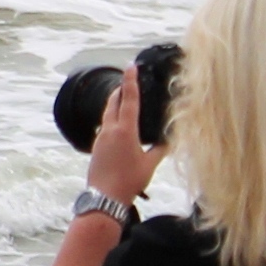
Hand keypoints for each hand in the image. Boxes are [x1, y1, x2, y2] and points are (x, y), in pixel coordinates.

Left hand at [85, 61, 164, 205]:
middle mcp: (110, 130)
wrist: (104, 198)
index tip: (130, 67)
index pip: (129, 100)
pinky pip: (104, 126)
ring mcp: (100, 138)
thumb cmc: (129, 182)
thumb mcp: (150, 165)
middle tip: (128, 80)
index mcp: (125, 131)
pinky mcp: (96, 147)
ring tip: (123, 99)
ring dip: (115, 104)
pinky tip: (118, 125)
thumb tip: (169, 140)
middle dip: (121, 89)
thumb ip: (159, 149)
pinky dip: (112, 119)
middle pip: (114, 102)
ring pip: (107, 114)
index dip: (131, 82)